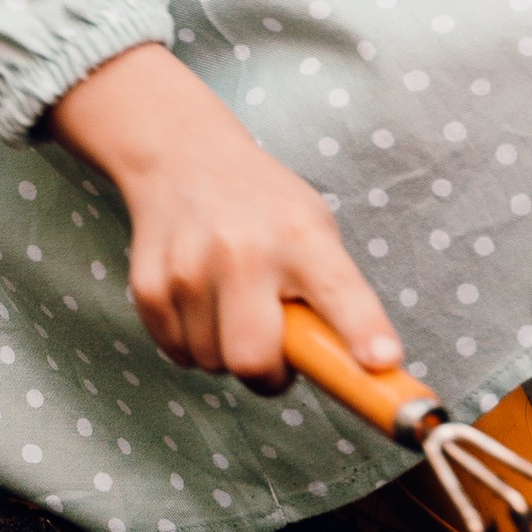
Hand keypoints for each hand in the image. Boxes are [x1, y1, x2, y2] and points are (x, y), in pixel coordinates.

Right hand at [46, 43, 401, 388]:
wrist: (183, 157)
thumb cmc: (264, 207)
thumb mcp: (314, 229)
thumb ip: (333, 295)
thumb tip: (358, 368)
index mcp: (303, 237)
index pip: (340, 292)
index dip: (362, 332)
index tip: (382, 360)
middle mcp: (245, 250)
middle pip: (254, 359)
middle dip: (270, 375)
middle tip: (277, 352)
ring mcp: (190, 268)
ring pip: (213, 363)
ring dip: (228, 352)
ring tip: (234, 304)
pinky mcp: (149, 284)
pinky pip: (179, 353)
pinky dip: (194, 342)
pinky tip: (202, 300)